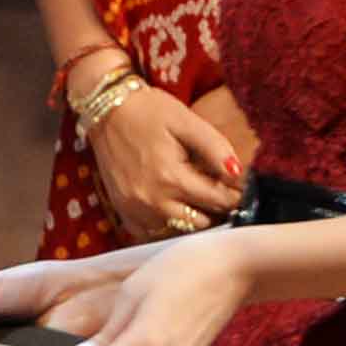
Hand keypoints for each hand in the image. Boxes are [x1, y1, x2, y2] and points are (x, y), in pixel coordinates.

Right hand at [86, 81, 248, 241]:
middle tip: (219, 190)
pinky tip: (174, 207)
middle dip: (216, 209)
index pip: (218, 201)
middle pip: (202, 223)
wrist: (106, 111)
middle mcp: (151, 201)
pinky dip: (168, 226)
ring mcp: (135, 210)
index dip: (236, 195)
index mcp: (170, 177)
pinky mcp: (123, 212)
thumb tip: (238, 174)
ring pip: (178, 233)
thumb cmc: (149, 111)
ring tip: (197, 198)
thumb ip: (215, 148)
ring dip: (193, 220)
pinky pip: (153, 235)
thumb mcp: (187, 121)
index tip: (240, 187)